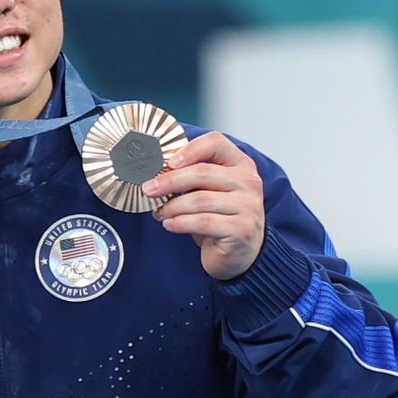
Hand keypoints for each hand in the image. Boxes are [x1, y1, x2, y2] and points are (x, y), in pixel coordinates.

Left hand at [146, 130, 268, 281]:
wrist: (240, 254)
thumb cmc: (220, 218)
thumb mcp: (209, 191)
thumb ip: (193, 178)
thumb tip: (156, 173)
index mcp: (241, 165)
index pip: (216, 143)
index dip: (190, 149)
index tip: (168, 162)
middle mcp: (249, 182)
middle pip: (203, 172)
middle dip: (170, 181)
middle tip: (148, 189)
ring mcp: (248, 206)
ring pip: (200, 199)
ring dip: (172, 207)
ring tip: (159, 212)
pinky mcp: (241, 229)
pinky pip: (203, 222)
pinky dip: (181, 223)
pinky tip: (170, 224)